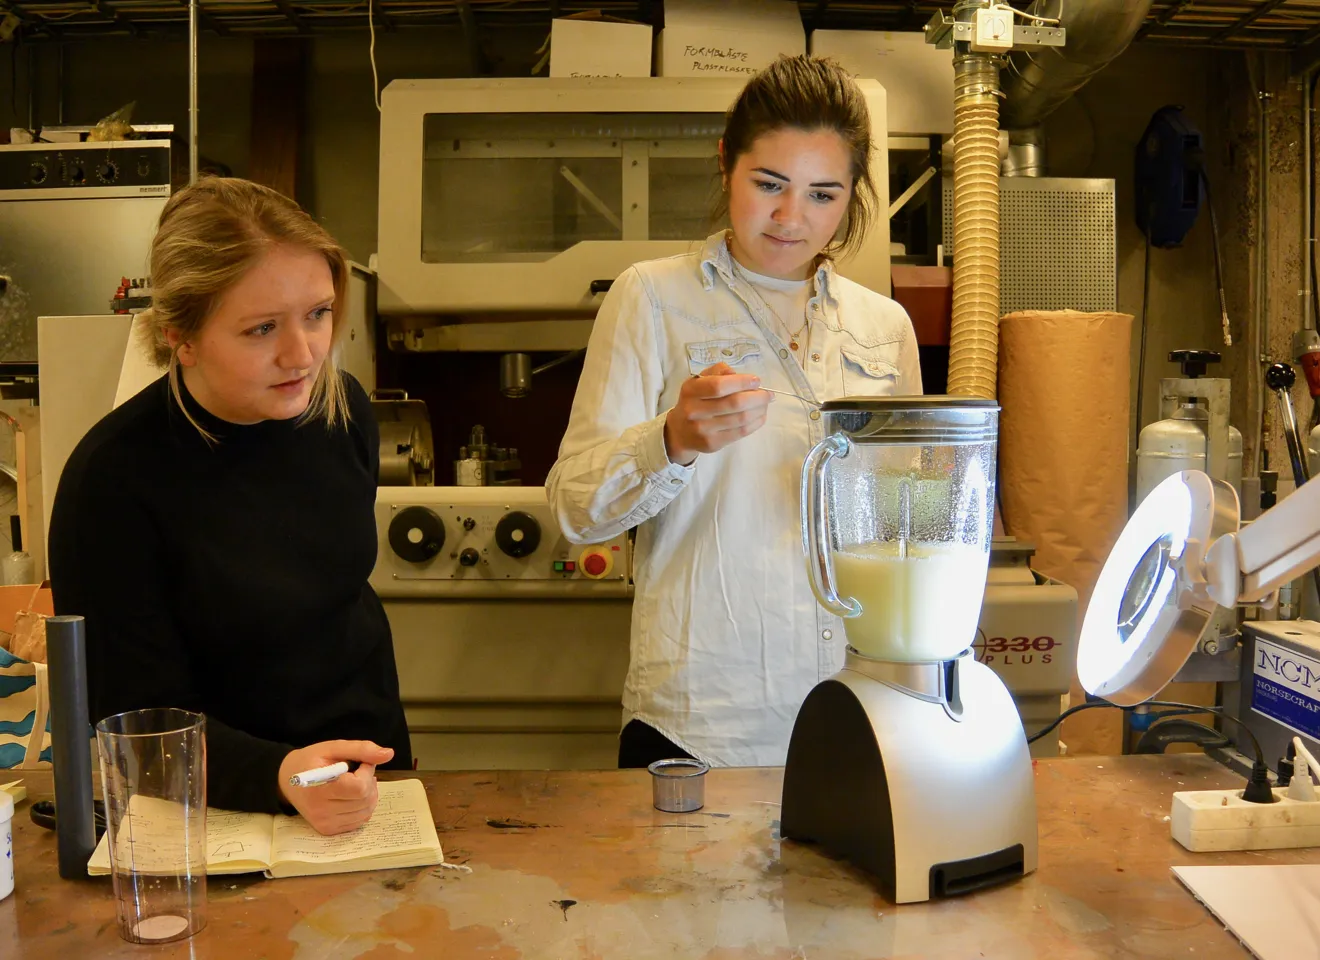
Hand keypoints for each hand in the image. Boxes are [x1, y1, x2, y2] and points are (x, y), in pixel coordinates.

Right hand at [278, 740, 393, 835]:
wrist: (285, 780)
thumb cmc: (310, 761)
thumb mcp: (333, 747)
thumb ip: (361, 749)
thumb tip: (388, 754)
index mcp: (319, 789)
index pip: (359, 788)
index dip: (367, 773)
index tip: (361, 763)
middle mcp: (321, 811)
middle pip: (365, 800)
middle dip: (369, 782)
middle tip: (358, 771)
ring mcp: (325, 823)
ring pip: (365, 812)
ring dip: (368, 795)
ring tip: (356, 783)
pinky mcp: (328, 830)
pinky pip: (359, 821)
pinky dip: (362, 807)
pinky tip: (353, 796)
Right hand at [663, 362, 770, 465]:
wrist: (680, 431)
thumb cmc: (695, 400)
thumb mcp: (699, 381)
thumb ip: (718, 372)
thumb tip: (738, 375)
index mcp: (691, 390)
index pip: (719, 385)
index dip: (741, 382)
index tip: (756, 381)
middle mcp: (694, 411)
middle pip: (734, 403)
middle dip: (757, 397)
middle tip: (768, 394)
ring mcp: (703, 430)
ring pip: (740, 419)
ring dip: (759, 410)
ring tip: (765, 404)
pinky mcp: (713, 444)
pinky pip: (740, 433)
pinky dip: (756, 423)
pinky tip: (760, 416)